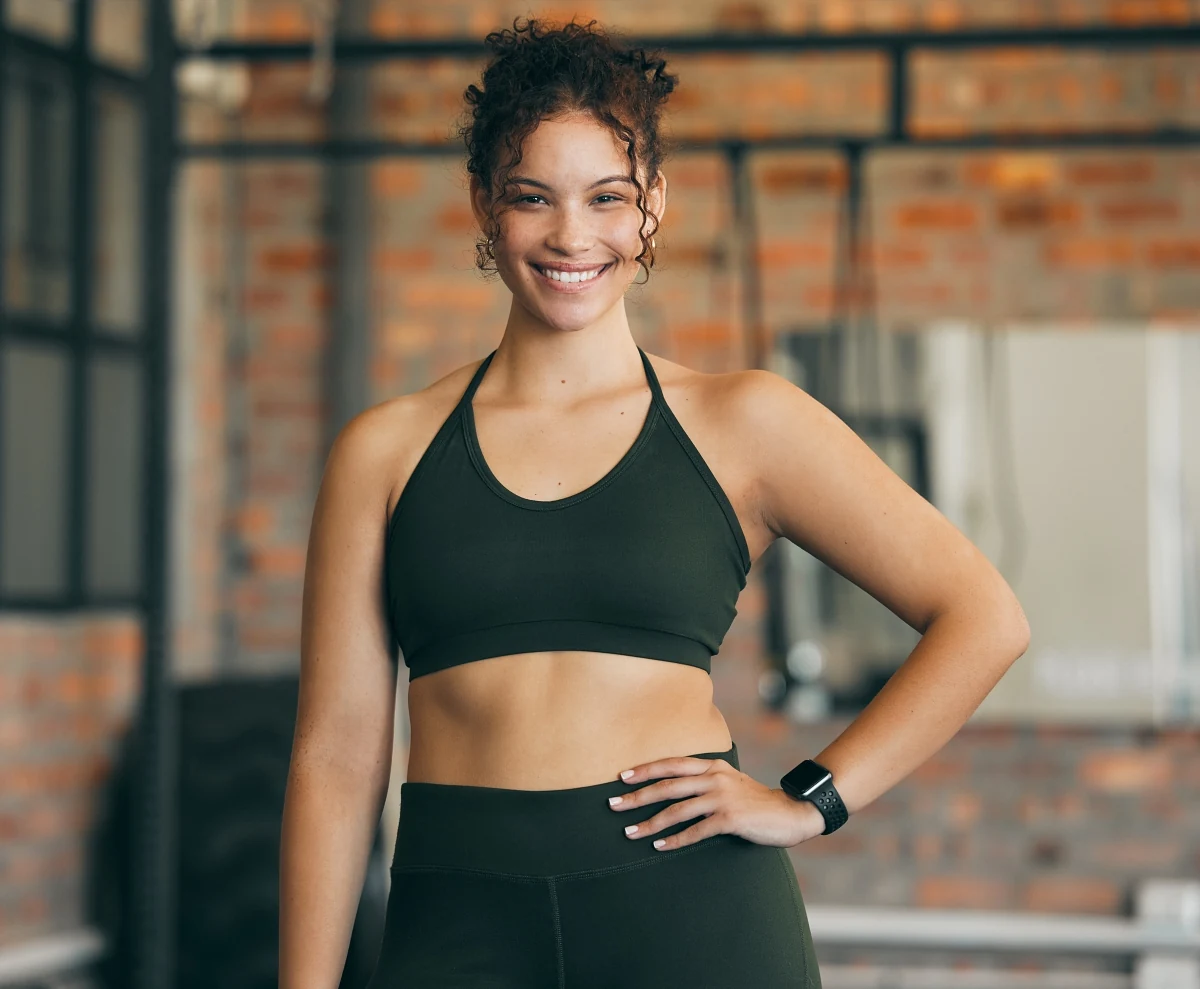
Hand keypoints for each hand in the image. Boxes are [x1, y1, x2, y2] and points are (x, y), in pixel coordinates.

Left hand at [607, 755, 827, 850]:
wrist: (790, 812)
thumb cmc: (755, 801)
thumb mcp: (729, 781)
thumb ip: (705, 780)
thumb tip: (674, 787)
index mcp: (712, 766)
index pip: (671, 764)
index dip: (645, 770)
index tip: (622, 777)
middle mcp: (714, 777)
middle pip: (667, 786)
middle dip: (637, 796)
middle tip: (614, 805)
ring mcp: (721, 797)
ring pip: (676, 809)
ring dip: (650, 822)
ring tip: (630, 832)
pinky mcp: (729, 819)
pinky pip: (695, 831)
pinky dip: (675, 840)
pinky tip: (660, 846)